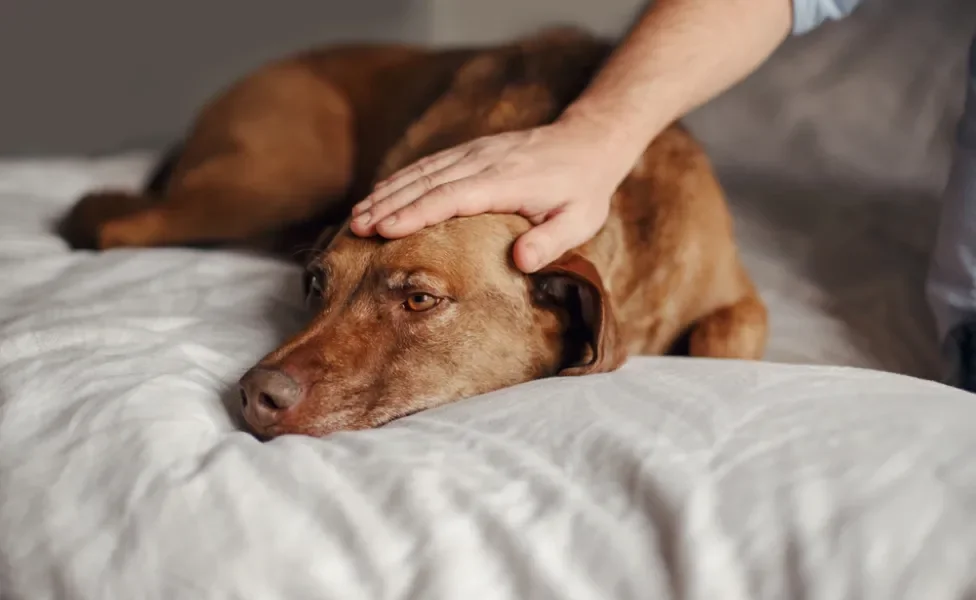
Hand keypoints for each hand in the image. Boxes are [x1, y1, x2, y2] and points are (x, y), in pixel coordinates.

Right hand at [349, 120, 630, 272]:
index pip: (452, 197)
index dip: (416, 213)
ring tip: (358, 216)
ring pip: (422, 171)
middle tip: (357, 228)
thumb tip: (521, 262)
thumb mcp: (580, 221)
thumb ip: (551, 241)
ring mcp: (474, 153)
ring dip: (388, 192)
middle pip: (427, 182)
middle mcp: (483, 162)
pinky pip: (429, 165)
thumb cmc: (583, 190)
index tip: (385, 230)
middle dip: (389, 205)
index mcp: (506, 182)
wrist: (587, 142)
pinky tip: (381, 194)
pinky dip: (401, 179)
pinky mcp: (471, 151)